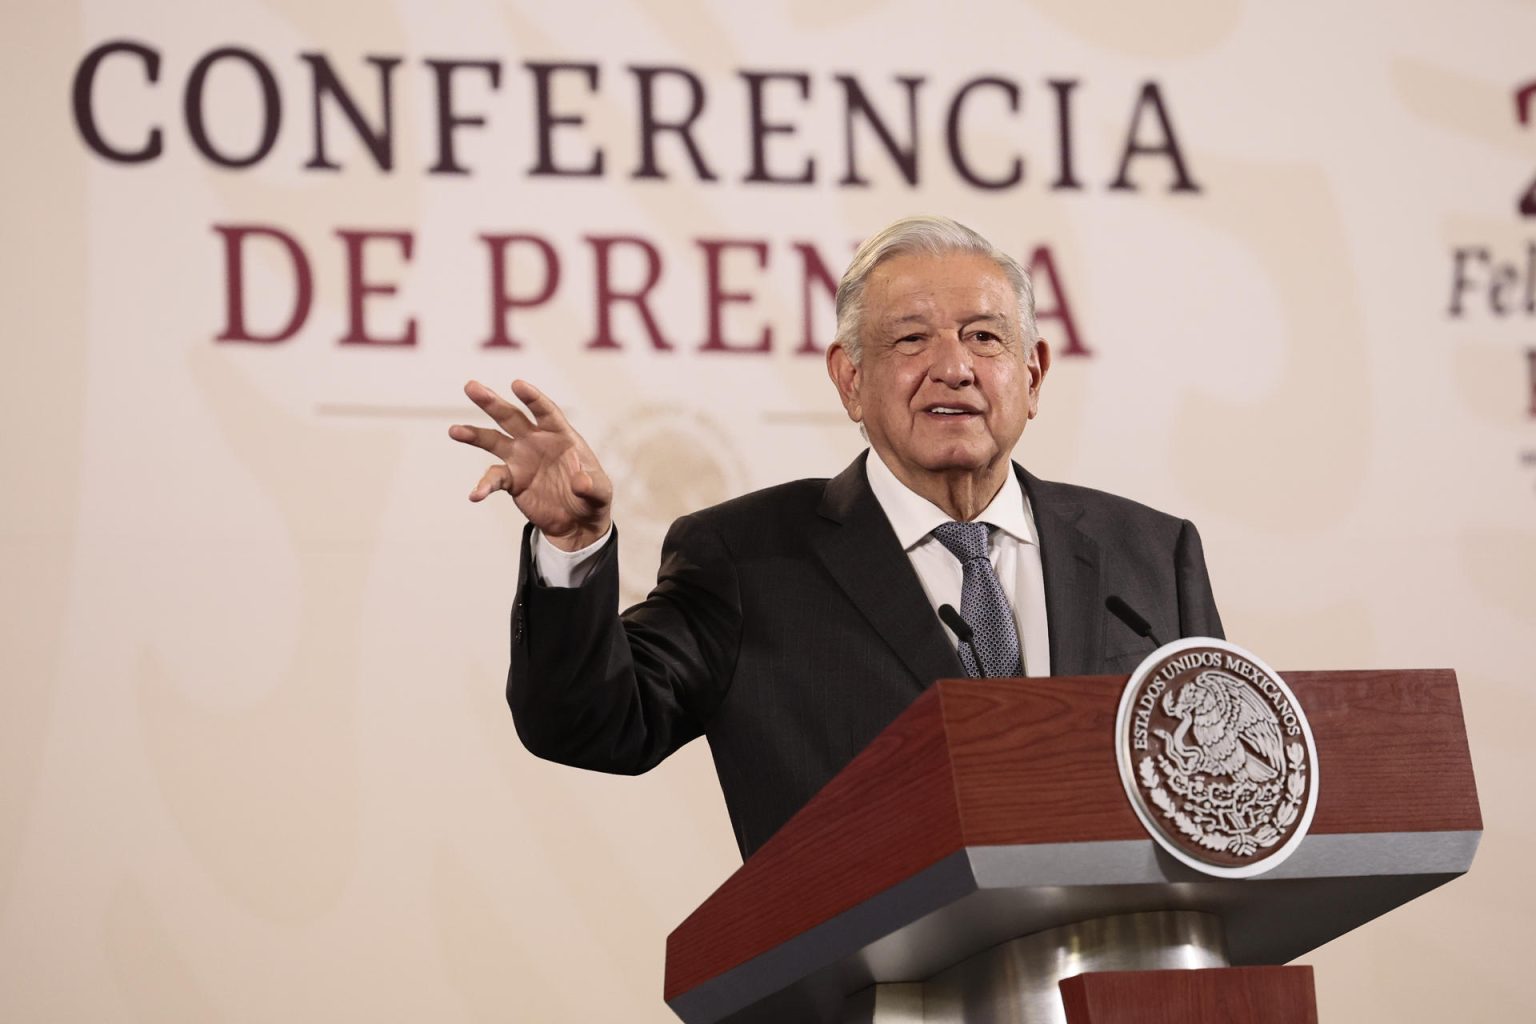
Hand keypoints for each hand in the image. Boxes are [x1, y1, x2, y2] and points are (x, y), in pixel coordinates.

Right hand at [448, 380, 613, 550]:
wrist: (577, 522)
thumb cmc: (592, 498)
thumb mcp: (600, 493)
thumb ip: (592, 485)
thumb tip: (580, 482)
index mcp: (560, 435)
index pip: (545, 411)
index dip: (532, 398)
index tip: (517, 385)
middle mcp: (536, 441)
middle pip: (511, 417)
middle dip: (492, 402)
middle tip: (471, 386)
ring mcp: (520, 459)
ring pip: (493, 440)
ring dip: (474, 434)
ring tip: (454, 431)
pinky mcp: (511, 480)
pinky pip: (494, 479)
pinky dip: (484, 486)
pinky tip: (475, 495)